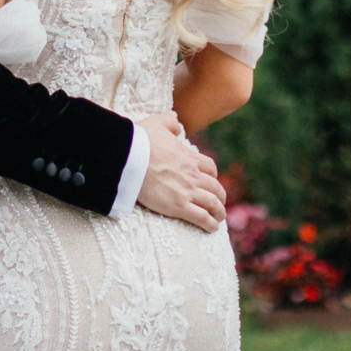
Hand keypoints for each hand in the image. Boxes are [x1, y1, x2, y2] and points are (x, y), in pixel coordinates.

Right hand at [133, 114, 225, 231]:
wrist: (130, 158)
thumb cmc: (141, 140)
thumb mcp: (159, 122)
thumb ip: (171, 123)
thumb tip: (178, 129)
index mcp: (189, 157)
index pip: (210, 168)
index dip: (213, 176)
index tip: (210, 181)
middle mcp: (193, 175)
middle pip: (216, 188)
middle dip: (220, 197)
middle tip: (219, 203)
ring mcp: (187, 191)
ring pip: (213, 204)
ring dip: (219, 212)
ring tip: (219, 218)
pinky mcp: (178, 206)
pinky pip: (202, 217)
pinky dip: (210, 224)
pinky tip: (212, 228)